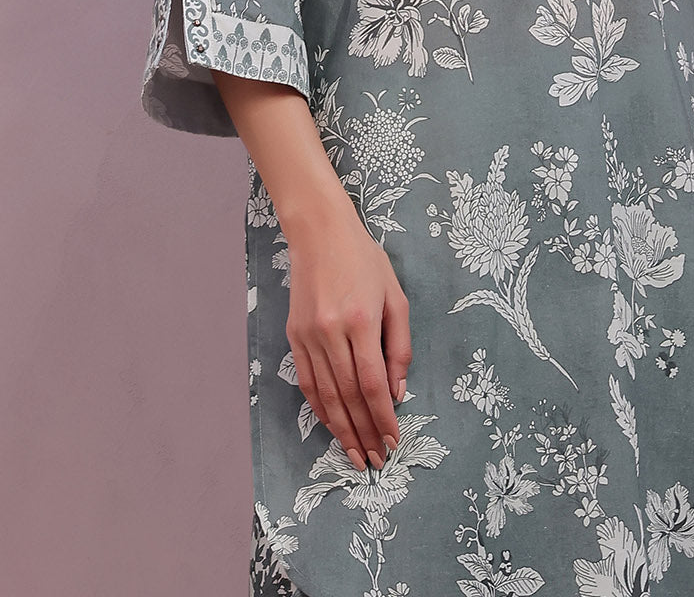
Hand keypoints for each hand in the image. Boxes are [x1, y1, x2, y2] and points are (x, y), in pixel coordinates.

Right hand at [284, 206, 411, 471]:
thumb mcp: (395, 296)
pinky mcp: (294, 336)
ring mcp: (309, 335)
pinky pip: (307, 382)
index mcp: (362, 320)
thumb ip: (399, 345)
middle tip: (377, 461)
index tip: (393, 440)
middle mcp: (332, 331)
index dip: (383, 416)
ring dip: (342, 430)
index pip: (372, 382)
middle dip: (364, 432)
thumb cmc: (364, 260)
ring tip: (356, 456)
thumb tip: (398, 391)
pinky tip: (332, 426)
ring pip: (326, 395)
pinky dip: (320, 408)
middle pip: (348, 396)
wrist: (320, 232)